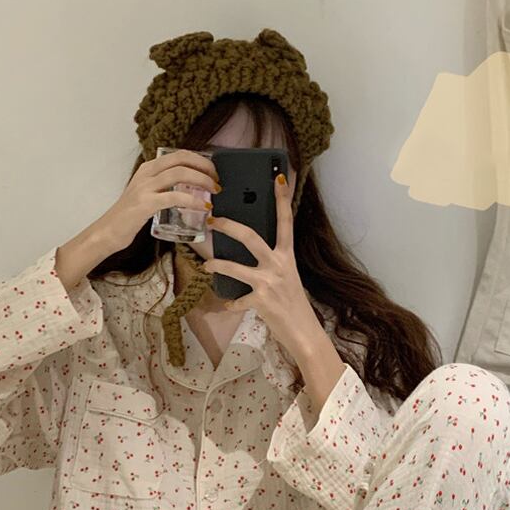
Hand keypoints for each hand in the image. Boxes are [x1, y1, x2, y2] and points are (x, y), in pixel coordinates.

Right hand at [94, 149, 219, 256]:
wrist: (108, 232)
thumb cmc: (130, 217)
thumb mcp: (147, 195)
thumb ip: (164, 189)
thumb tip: (190, 190)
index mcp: (148, 169)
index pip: (179, 154)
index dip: (200, 160)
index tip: (213, 172)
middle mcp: (146, 173)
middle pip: (182, 159)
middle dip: (205, 167)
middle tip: (217, 181)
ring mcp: (145, 188)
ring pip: (179, 174)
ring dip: (202, 180)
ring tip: (214, 191)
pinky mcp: (145, 204)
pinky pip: (174, 197)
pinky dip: (192, 200)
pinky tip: (203, 206)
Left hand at [201, 173, 321, 358]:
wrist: (303, 331)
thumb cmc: (293, 302)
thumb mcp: (286, 276)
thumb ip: (271, 261)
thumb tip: (250, 250)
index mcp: (287, 255)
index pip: (286, 221)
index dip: (282, 199)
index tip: (278, 178)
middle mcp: (278, 264)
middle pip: (250, 237)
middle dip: (228, 226)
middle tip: (212, 219)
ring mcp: (269, 282)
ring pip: (235, 267)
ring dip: (217, 264)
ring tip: (206, 264)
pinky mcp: (261, 301)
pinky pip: (237, 300)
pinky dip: (230, 303)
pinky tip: (227, 305)